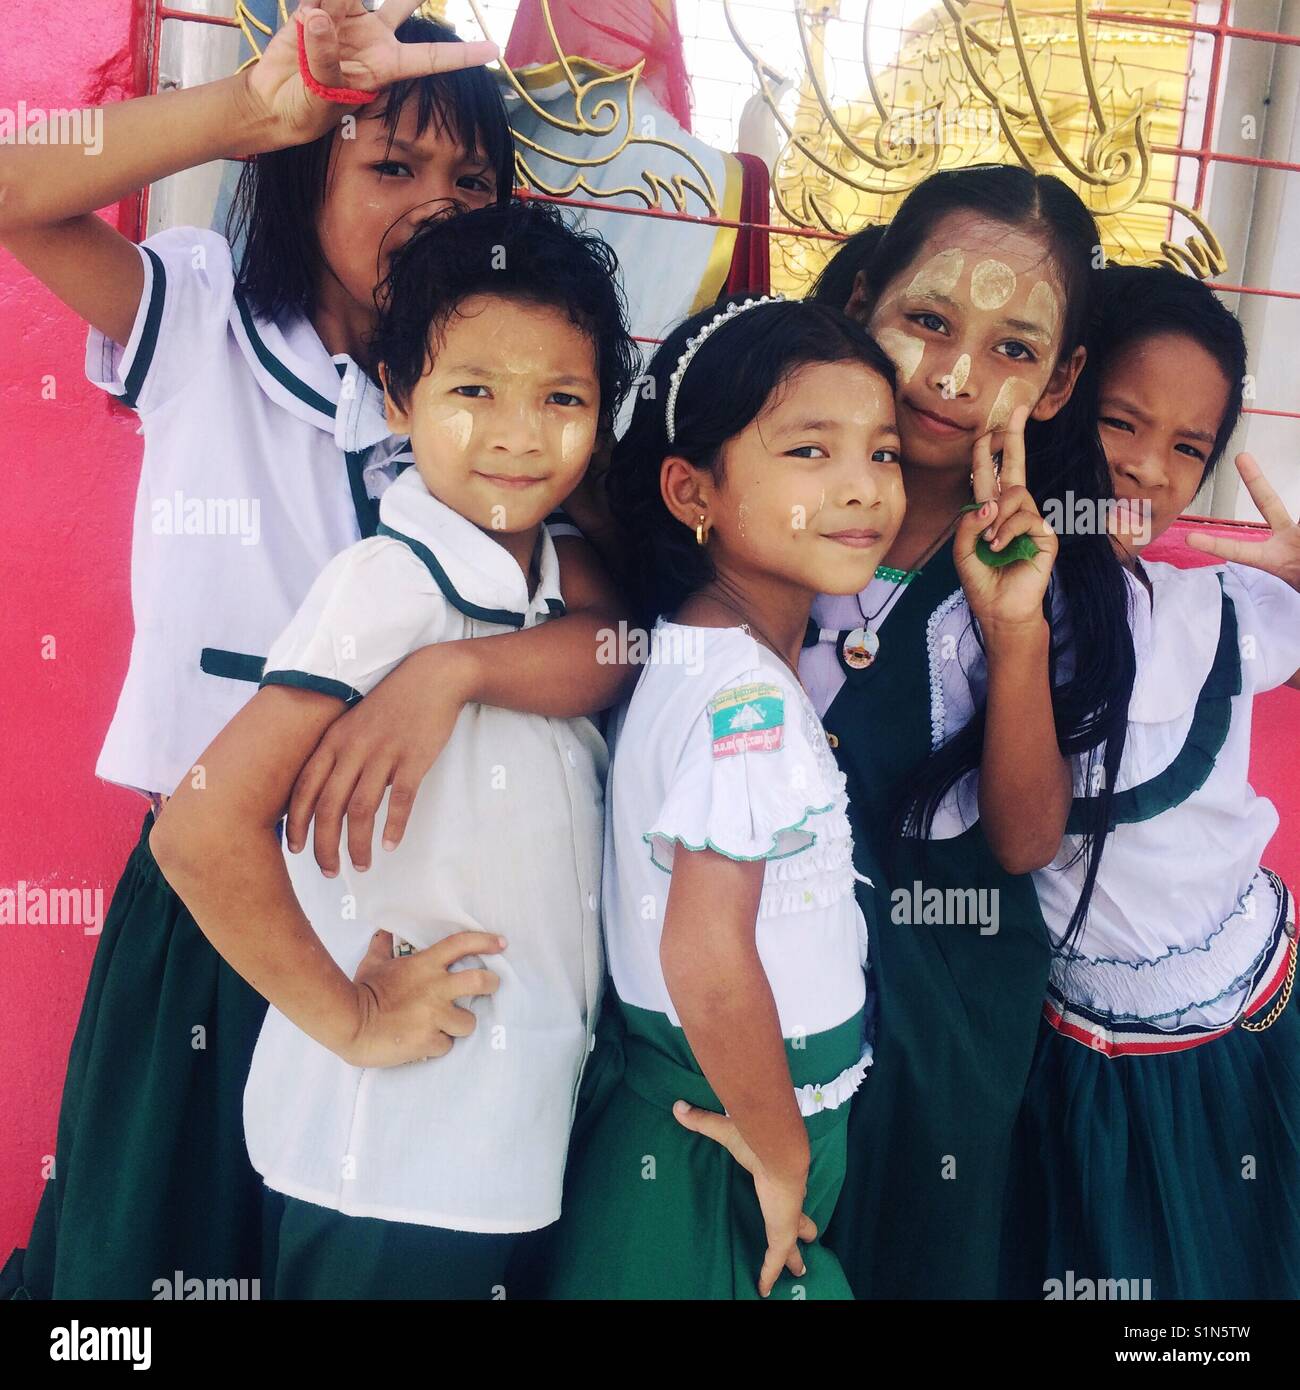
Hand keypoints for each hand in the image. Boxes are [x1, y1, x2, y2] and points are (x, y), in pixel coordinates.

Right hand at [242, 0, 497, 149]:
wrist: (275, 101)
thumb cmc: (306, 111)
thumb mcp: (320, 95)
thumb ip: (323, 59)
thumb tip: (319, 17)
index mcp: (386, 67)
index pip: (430, 58)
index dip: (462, 55)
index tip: (494, 49)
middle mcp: (373, 39)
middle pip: (404, 5)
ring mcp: (348, 21)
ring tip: (335, 8)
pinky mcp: (319, 8)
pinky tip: (317, 5)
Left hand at [286, 644, 477, 874]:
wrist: (432, 677)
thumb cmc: (392, 704)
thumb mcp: (354, 723)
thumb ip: (339, 756)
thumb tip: (329, 797)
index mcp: (333, 740)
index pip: (304, 788)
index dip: (296, 823)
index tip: (295, 850)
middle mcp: (352, 748)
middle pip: (328, 807)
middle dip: (324, 845)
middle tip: (328, 871)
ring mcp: (383, 753)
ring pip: (360, 809)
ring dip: (357, 844)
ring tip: (362, 866)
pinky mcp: (413, 758)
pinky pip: (400, 800)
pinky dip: (393, 826)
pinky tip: (391, 845)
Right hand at [342, 928, 504, 1066]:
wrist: (349, 1023)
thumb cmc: (362, 991)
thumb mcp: (373, 964)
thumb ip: (383, 947)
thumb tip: (385, 932)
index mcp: (424, 965)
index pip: (461, 944)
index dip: (484, 941)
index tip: (501, 943)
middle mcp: (435, 988)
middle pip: (480, 981)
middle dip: (492, 984)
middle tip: (491, 986)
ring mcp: (434, 1015)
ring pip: (469, 1021)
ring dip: (460, 1025)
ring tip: (446, 1026)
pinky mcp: (429, 1040)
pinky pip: (446, 1045)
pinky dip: (438, 1045)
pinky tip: (424, 1042)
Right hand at [673, 1101, 815, 1296]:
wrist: (781, 1152)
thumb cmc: (758, 1140)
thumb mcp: (726, 1131)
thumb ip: (703, 1121)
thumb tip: (678, 1106)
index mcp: (778, 1177)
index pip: (784, 1192)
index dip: (786, 1199)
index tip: (785, 1199)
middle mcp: (787, 1201)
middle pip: (799, 1221)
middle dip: (804, 1231)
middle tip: (808, 1238)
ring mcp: (787, 1220)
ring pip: (792, 1245)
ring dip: (794, 1258)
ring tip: (799, 1271)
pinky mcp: (782, 1234)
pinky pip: (774, 1260)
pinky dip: (769, 1275)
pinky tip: (765, 1290)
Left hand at [955, 405, 1057, 634]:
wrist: (999, 609)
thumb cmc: (982, 579)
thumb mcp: (962, 550)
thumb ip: (967, 524)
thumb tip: (988, 503)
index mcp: (991, 510)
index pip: (991, 473)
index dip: (991, 449)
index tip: (992, 426)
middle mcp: (1013, 510)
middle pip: (1014, 466)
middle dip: (1015, 436)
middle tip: (1019, 409)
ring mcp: (1031, 520)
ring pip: (1015, 495)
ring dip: (996, 517)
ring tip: (989, 542)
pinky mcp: (1045, 534)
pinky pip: (1025, 517)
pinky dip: (1007, 531)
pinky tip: (999, 547)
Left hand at [1185, 453, 1299, 590]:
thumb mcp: (1296, 572)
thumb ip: (1293, 552)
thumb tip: (1294, 534)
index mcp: (1273, 558)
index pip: (1239, 551)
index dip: (1215, 546)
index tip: (1189, 539)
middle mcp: (1286, 538)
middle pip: (1268, 503)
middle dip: (1256, 480)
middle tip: (1241, 457)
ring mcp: (1299, 530)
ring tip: (1298, 546)